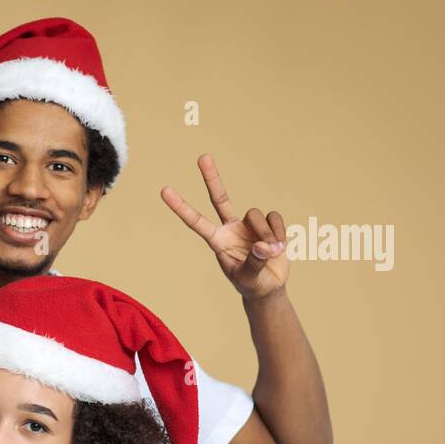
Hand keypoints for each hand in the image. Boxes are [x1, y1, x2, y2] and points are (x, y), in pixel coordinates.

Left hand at [161, 153, 289, 299]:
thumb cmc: (252, 285)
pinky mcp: (268, 224)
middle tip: (202, 156)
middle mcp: (231, 228)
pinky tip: (279, 246)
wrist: (269, 287)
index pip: (196, 222)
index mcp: (217, 241)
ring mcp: (249, 225)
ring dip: (266, 234)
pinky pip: (274, 217)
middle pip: (220, 198)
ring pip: (256, 214)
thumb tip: (262, 245)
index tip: (164, 191)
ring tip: (271, 252)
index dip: (181, 207)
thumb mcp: (248, 279)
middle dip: (212, 178)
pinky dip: (279, 232)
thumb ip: (254, 263)